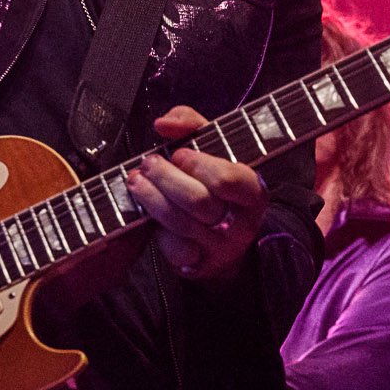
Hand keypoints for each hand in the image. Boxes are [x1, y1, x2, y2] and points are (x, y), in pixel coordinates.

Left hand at [127, 105, 269, 282]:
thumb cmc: (215, 181)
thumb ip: (191, 124)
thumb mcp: (213, 147)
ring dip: (151, 198)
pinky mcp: (201, 265)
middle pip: (198, 201)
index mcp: (253, 190)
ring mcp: (222, 248)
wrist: (226, 235)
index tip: (179, 154)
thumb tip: (163, 124)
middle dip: (165, 179)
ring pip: (180, 223)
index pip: (227, 180)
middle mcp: (242, 222)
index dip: (197, 164)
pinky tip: (148, 216)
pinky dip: (157, 231)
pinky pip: (173, 249)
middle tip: (147, 164)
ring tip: (136, 181)